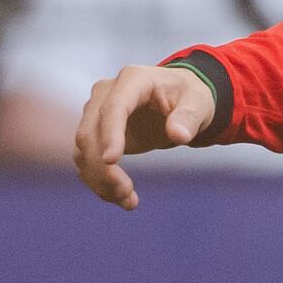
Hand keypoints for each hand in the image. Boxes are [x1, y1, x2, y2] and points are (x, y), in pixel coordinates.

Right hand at [72, 61, 217, 206]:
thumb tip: (179, 134)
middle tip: (127, 194)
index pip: (113, 108)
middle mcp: (106, 93)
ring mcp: (96, 112)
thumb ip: (190, 117)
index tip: (112, 162)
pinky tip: (120, 198)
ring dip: (99, 180)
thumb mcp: (199, 103)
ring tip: (128, 201)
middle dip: (103, 168)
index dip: (110, 134)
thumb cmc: (189, 97)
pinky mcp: (96, 133)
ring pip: (83, 150)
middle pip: (90, 132)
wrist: (178, 99)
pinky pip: (87, 160)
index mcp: (132, 80)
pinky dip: (99, 182)